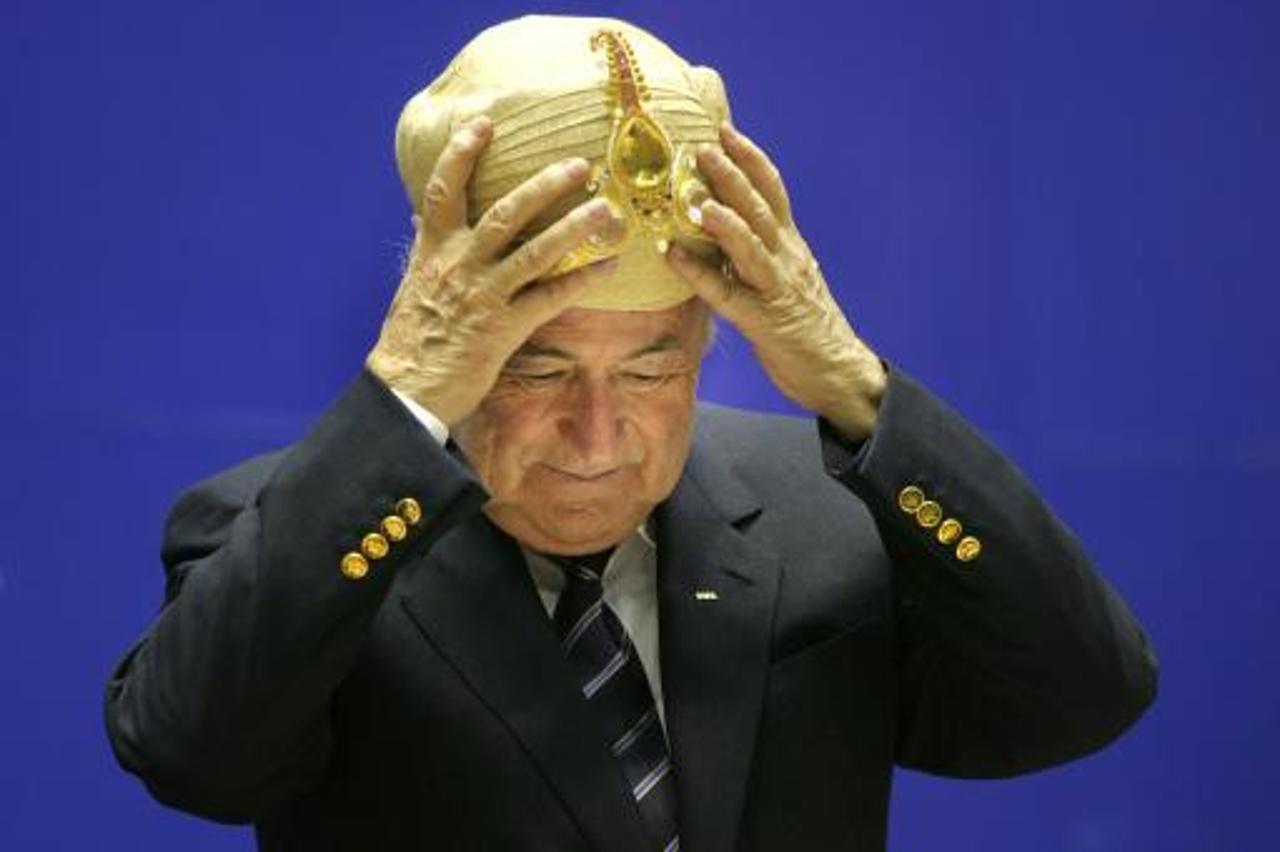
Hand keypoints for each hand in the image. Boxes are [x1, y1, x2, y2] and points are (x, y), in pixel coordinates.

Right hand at [367, 116, 618, 425]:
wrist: (406, 389)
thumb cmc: (411, 337)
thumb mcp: (412, 283)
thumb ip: (425, 246)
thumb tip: (420, 213)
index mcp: (434, 250)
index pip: (444, 190)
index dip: (462, 154)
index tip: (484, 123)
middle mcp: (460, 265)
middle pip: (505, 213)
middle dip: (544, 185)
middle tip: (579, 164)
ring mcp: (484, 295)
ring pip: (535, 251)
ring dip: (574, 227)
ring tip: (606, 208)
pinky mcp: (505, 328)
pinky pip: (551, 298)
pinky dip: (582, 280)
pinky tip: (610, 266)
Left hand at [666, 123, 885, 439]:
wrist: (837, 369)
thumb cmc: (805, 325)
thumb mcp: (787, 277)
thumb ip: (760, 251)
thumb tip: (723, 227)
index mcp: (792, 245)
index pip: (774, 191)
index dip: (750, 159)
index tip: (725, 130)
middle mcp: (787, 258)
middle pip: (761, 209)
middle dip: (732, 176)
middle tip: (702, 148)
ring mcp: (777, 289)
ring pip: (751, 246)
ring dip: (723, 220)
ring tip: (696, 198)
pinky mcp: (764, 322)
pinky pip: (727, 295)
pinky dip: (699, 274)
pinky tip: (672, 256)